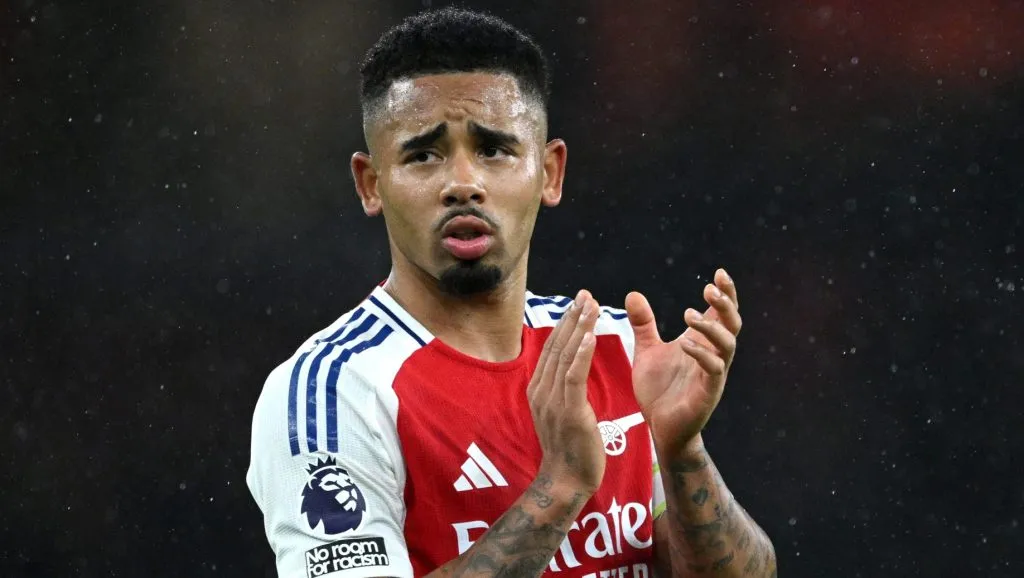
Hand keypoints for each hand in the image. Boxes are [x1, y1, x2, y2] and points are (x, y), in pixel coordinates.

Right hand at [527, 289, 605, 496]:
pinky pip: (573, 377)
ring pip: (565, 356)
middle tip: (585, 294)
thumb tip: (569, 367)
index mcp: (538, 389)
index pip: (552, 348)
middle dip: (572, 317)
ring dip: (579, 328)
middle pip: (556, 346)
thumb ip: (562, 389)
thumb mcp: (562, 412)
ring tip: (590, 305)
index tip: (578, 302)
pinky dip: (580, 354)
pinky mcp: (568, 411)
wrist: (567, 481)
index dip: (565, 323)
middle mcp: (540, 390)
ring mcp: (552, 401)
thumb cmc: (570, 448)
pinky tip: (589, 336)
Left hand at [625, 269, 741, 454]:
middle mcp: (713, 355)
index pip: (721, 313)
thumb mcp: (647, 351)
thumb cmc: (659, 390)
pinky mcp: (707, 393)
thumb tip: (632, 293)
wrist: (659, 428)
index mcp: (702, 343)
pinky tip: (685, 344)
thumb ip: (644, 324)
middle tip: (710, 288)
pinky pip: (714, 370)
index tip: (719, 272)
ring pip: (727, 345)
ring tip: (688, 314)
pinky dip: (701, 354)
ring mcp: (713, 374)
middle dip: (725, 304)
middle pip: (732, 324)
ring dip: (711, 327)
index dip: (725, 293)